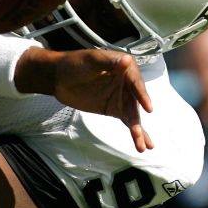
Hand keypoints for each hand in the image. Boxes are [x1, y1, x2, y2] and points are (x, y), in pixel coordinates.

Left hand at [16, 47, 154, 152]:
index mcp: (125, 67)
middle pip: (136, 103)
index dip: (142, 95)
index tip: (148, 108)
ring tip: (143, 147)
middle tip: (138, 133)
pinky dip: (136, 133)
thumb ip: (109, 63)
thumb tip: (127, 60)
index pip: (135, 83)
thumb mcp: (91, 60)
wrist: (59, 77)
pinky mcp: (114, 109)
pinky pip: (127, 121)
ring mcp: (121, 97)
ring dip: (139, 131)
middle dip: (137, 119)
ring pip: (133, 115)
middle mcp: (127, 83)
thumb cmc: (76, 63)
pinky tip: (143, 145)